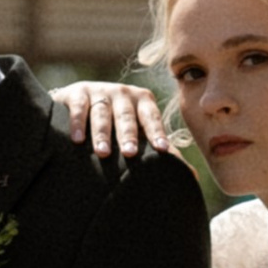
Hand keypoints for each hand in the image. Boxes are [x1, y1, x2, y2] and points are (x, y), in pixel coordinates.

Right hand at [59, 80, 175, 159]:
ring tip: (102, 152)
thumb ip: (162, 151)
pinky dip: (78, 123)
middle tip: (130, 153)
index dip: (156, 132)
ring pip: (103, 113)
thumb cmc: (118, 124)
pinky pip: (79, 107)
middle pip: (127, 116)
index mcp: (143, 101)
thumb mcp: (140, 132)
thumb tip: (191, 177)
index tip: (161, 150)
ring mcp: (100, 91)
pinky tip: (77, 139)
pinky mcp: (77, 92)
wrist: (81, 103)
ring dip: (102, 133)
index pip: (152, 117)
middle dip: (128, 135)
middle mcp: (123, 93)